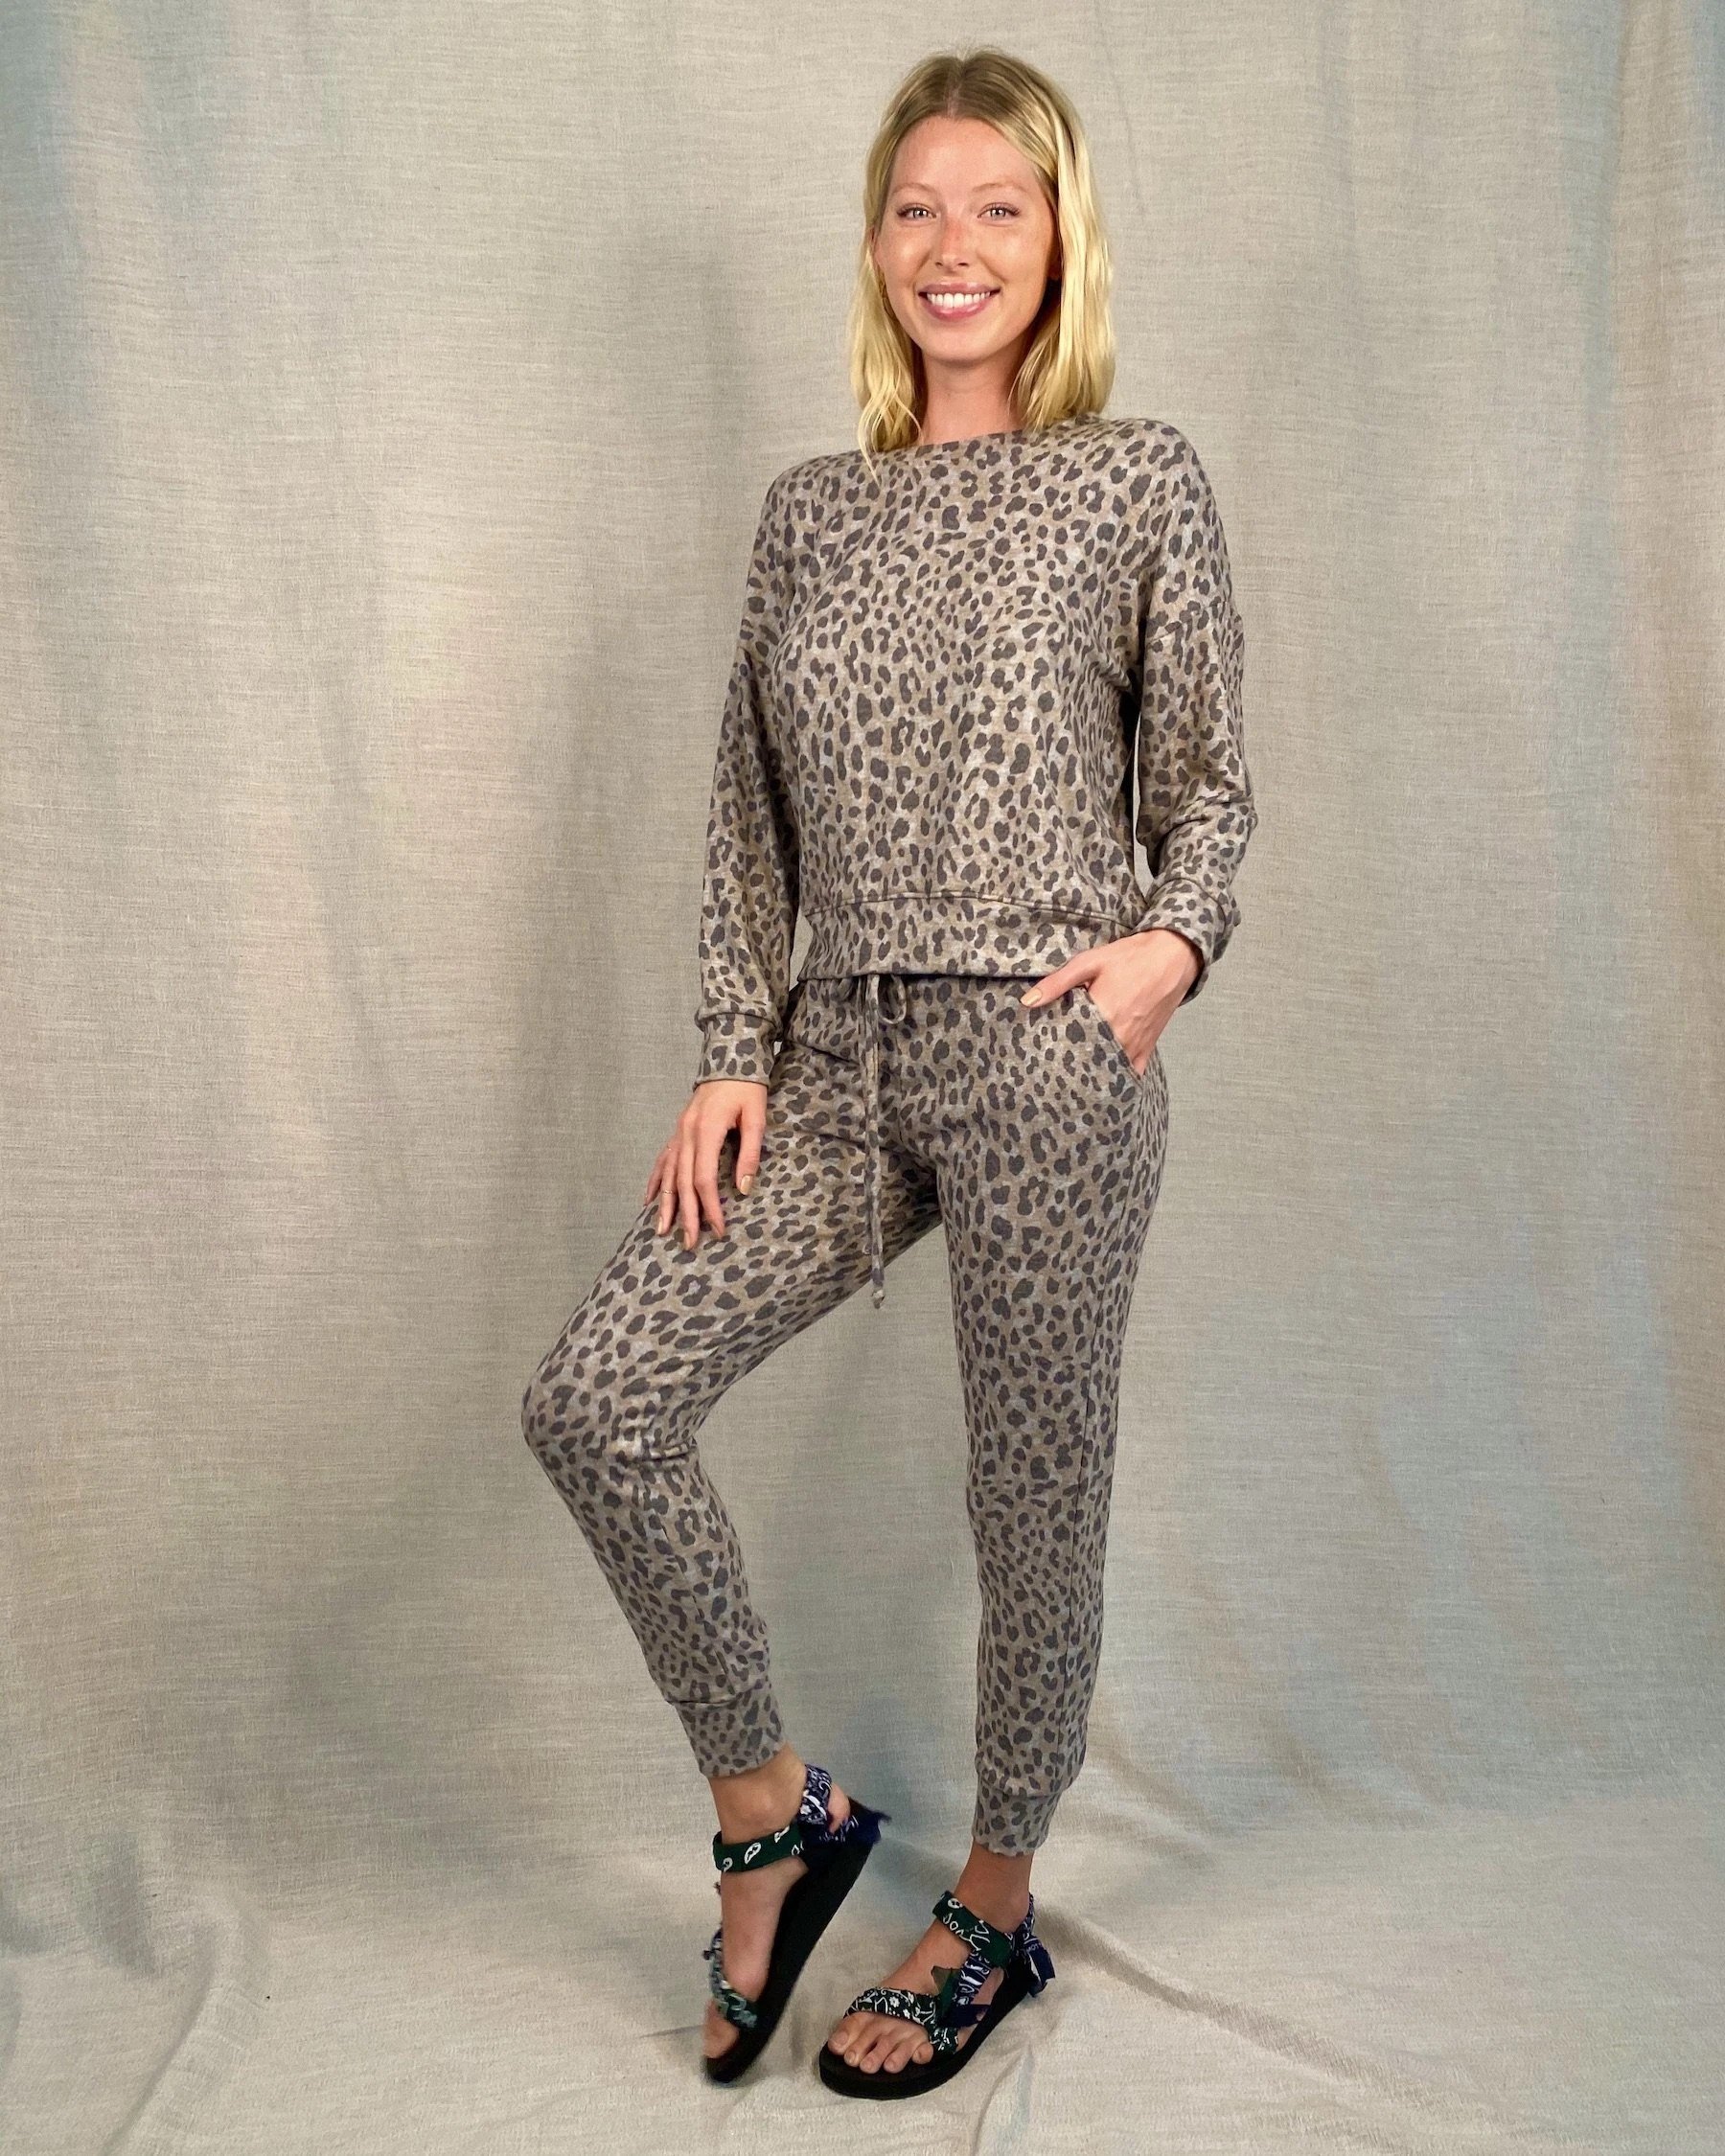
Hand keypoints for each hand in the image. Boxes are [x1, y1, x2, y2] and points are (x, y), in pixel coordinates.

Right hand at [646, 1079, 767, 1250]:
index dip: (710, 1206)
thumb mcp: (756, 1118)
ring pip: (668, 1175)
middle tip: (689, 1243)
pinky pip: (662, 1161)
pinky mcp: (678, 1131)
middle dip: (686, 1215)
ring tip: (662, 1231)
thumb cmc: (747, 1088)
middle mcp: (686, 1134)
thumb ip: (749, 1154)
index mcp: (705, 1131)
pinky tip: (649, 1201)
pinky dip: (655, 1182)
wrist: (729, 1061)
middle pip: (682, 1182)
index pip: (703, 1178)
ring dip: (665, 1205)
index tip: (718, 1228)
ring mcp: (678, 1132)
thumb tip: (744, 1189)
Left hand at [1017, 930, 1198, 1076]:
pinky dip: (1117, 1076)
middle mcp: (1120, 1034)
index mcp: (1103, 1013)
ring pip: (1108, 1069)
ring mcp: (1136, 1043)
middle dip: (1070, 1063)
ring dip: (1091, 1071)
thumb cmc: (1130, 956)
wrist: (1174, 955)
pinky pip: (1131, 1071)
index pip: (1069, 1042)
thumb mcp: (1089, 962)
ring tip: (1072, 1075)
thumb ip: (1058, 983)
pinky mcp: (1148, 1046)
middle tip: (1051, 1067)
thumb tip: (1027, 1002)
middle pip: (1087, 1059)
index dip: (1053, 1050)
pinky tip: (1102, 1080)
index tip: (1039, 1053)